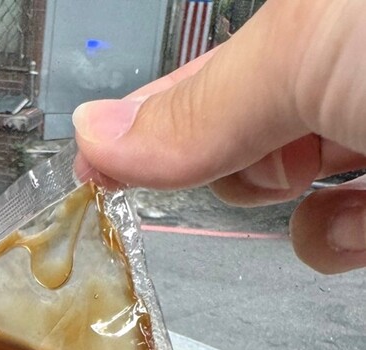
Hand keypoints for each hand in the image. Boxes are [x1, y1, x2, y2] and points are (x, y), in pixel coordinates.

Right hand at [72, 0, 365, 273]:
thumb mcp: (306, 53)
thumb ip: (202, 104)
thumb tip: (99, 136)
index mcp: (315, 18)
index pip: (209, 75)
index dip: (147, 121)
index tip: (96, 169)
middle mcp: (346, 75)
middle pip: (247, 136)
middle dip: (239, 163)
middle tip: (264, 160)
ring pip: (297, 191)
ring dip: (292, 210)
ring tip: (314, 197)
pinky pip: (344, 233)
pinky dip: (337, 240)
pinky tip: (355, 227)